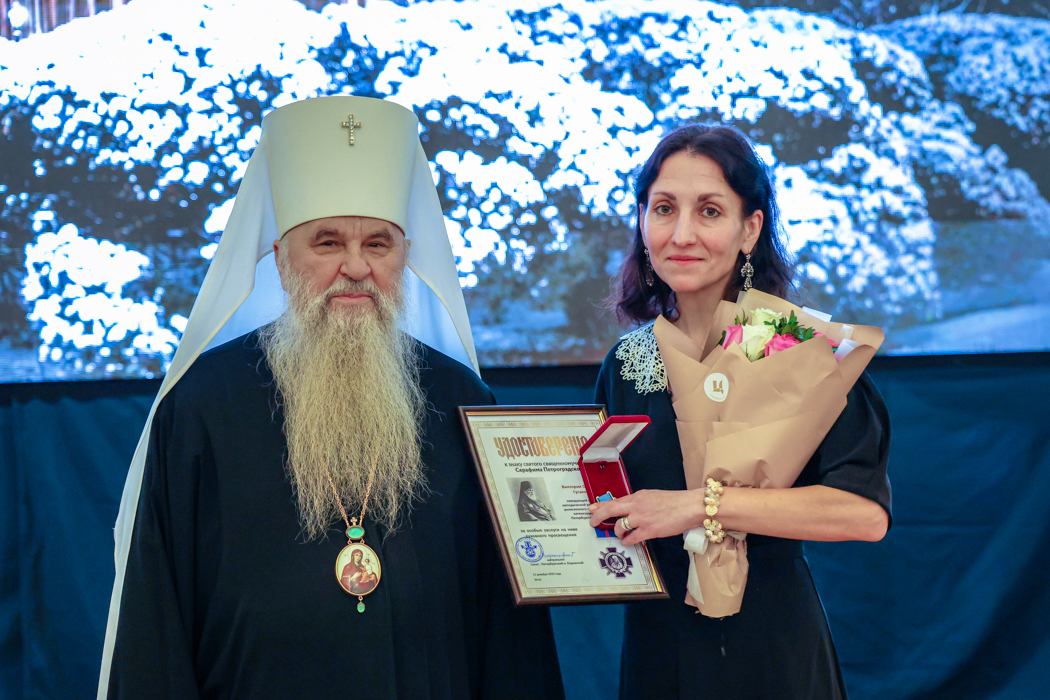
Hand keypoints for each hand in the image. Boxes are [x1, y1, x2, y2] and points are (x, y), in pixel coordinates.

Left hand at [587, 489, 703, 546]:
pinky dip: (627, 541)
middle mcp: (636, 506)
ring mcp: (642, 518)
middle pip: (610, 510)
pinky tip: (627, 542)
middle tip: (593, 523)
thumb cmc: (675, 501)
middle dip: (598, 517)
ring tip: (620, 534)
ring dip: (617, 532)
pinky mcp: (649, 530)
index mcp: (637, 496)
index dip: (600, 505)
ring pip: (619, 526)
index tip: (591, 509)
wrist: (689, 506)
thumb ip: (639, 502)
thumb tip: (628, 508)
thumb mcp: (653, 496)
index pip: (614, 500)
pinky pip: (631, 538)